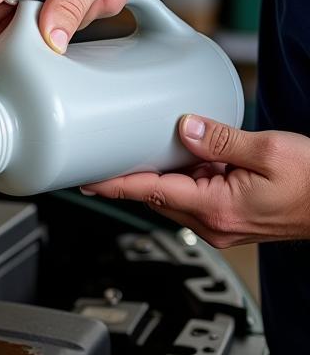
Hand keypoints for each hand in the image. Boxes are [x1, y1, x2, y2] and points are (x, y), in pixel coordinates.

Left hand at [81, 115, 309, 247]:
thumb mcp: (268, 149)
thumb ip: (221, 139)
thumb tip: (184, 127)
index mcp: (216, 207)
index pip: (149, 193)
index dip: (114, 185)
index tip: (87, 180)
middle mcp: (212, 224)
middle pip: (156, 197)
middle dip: (136, 175)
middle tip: (114, 153)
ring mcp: (220, 227)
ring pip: (173, 199)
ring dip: (166, 176)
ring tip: (163, 149)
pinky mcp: (228, 222)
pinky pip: (194, 200)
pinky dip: (187, 180)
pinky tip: (196, 161)